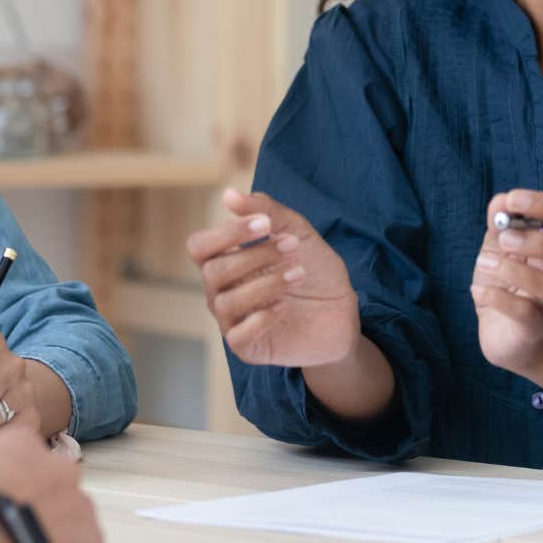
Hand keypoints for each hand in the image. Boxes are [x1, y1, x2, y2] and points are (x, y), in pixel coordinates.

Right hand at [0, 423, 102, 542]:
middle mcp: (58, 466)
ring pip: (75, 516)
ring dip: (59, 529)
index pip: (31, 452)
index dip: (22, 478)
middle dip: (44, 503)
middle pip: (58, 484)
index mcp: (22, 443)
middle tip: (22, 525)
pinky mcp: (88, 537)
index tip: (14, 494)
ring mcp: (77, 501)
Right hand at [186, 188, 358, 367]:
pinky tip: (285, 306)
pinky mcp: (248, 347)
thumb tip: (229, 194)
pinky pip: (237, 336)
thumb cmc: (315, 269)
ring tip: (297, 274)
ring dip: (265, 284)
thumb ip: (266, 211)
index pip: (200, 246)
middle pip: (213, 272)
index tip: (265, 224)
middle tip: (292, 248)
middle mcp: (223, 290)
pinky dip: (262, 318)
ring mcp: (233, 320)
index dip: (228, 233)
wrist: (342, 311)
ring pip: (225, 302)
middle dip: (255, 256)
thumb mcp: (298, 232)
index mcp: (227, 260)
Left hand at [472, 190, 542, 373]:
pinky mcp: (534, 329)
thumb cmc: (507, 279)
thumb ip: (501, 219)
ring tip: (483, 263)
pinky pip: (526, 314)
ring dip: (511, 270)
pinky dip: (497, 298)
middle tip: (505, 239)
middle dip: (542, 242)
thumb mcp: (500, 243)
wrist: (503, 331)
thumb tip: (501, 202)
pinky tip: (479, 290)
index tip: (513, 200)